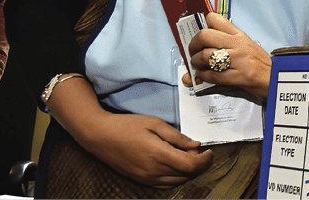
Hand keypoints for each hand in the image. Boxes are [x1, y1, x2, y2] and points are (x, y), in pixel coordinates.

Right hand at [46, 77, 211, 186]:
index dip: (205, 160)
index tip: (209, 151)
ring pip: (176, 181)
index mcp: (159, 155)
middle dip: (198, 164)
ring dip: (188, 172)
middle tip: (199, 151)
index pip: (191, 165)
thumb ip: (177, 136)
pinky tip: (175, 165)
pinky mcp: (140, 180)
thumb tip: (196, 145)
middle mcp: (153, 170)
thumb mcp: (154, 123)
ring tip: (188, 157)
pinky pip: (164, 184)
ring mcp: (146, 177)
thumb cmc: (127, 126)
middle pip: (186, 174)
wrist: (99, 136)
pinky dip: (175, 177)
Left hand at [185, 12, 271, 100]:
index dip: (203, 26)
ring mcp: (238, 60)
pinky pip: (212, 74)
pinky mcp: (237, 76)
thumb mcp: (247, 46)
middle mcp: (238, 45)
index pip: (216, 20)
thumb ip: (227, 43)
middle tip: (194, 52)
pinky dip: (203, 76)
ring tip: (198, 66)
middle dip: (193, 45)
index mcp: (240, 35)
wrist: (276, 78)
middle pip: (205, 36)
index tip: (201, 36)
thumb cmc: (261, 64)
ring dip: (196, 62)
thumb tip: (202, 46)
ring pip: (205, 56)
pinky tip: (204, 76)